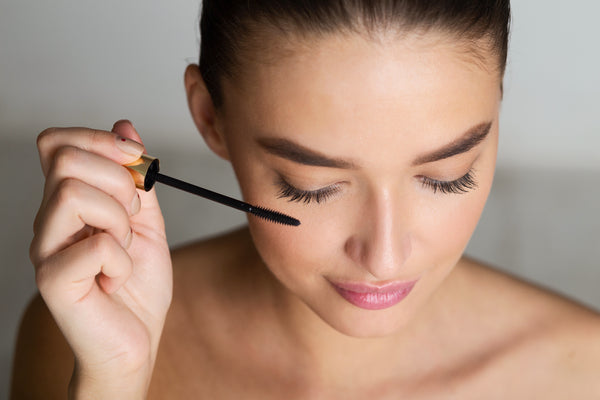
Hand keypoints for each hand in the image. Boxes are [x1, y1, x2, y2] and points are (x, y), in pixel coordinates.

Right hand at [29, 120, 172, 397]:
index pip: (58, 142)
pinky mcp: (52, 280)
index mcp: (68, 201)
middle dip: (118, 181)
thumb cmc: (138, 284)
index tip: (136, 159)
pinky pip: (95, 244)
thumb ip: (136, 178)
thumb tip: (125, 126)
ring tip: (123, 250)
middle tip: (131, 218)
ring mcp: (45, 249)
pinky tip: (115, 278)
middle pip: (65, 159)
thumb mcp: (147, 221)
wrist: (137, 339)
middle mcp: (48, 220)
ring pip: (74, 193)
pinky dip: (122, 260)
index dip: (99, 139)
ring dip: (119, 221)